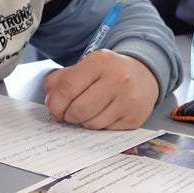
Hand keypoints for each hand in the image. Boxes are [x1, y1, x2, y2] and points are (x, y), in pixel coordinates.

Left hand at [43, 49, 158, 129]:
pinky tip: (102, 114)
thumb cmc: (106, 72)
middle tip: (67, 114)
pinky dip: (98, 126)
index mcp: (99, 62)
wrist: (143, 75)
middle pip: (78, 110)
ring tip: (86, 112)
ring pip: (91, 124)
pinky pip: (105, 130)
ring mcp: (128, 100)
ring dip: (82, 122)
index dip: (55, 104)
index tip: (54, 110)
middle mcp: (117, 79)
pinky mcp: (135, 118)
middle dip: (67, 116)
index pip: (67, 88)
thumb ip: (60, 81)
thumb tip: (50, 103)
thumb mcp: (83, 67)